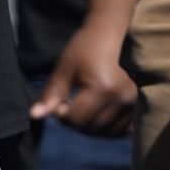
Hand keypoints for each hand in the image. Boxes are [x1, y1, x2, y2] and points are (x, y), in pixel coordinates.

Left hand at [29, 1, 137, 136]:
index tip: (59, 100)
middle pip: (89, 128)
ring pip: (103, 133)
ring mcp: (132, 104)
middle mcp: (121, 99)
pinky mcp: (136, 108)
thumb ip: (51, 94)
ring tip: (82, 106)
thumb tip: (34, 116)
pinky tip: (96, 113)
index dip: (61, 114)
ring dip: (88, 126)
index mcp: (103, 88)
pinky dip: (104, 128)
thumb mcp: (64, 69)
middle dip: (74, 121)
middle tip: (69, 103)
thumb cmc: (82, 50)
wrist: (108, 37)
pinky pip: (118, 132)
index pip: (76, 119)